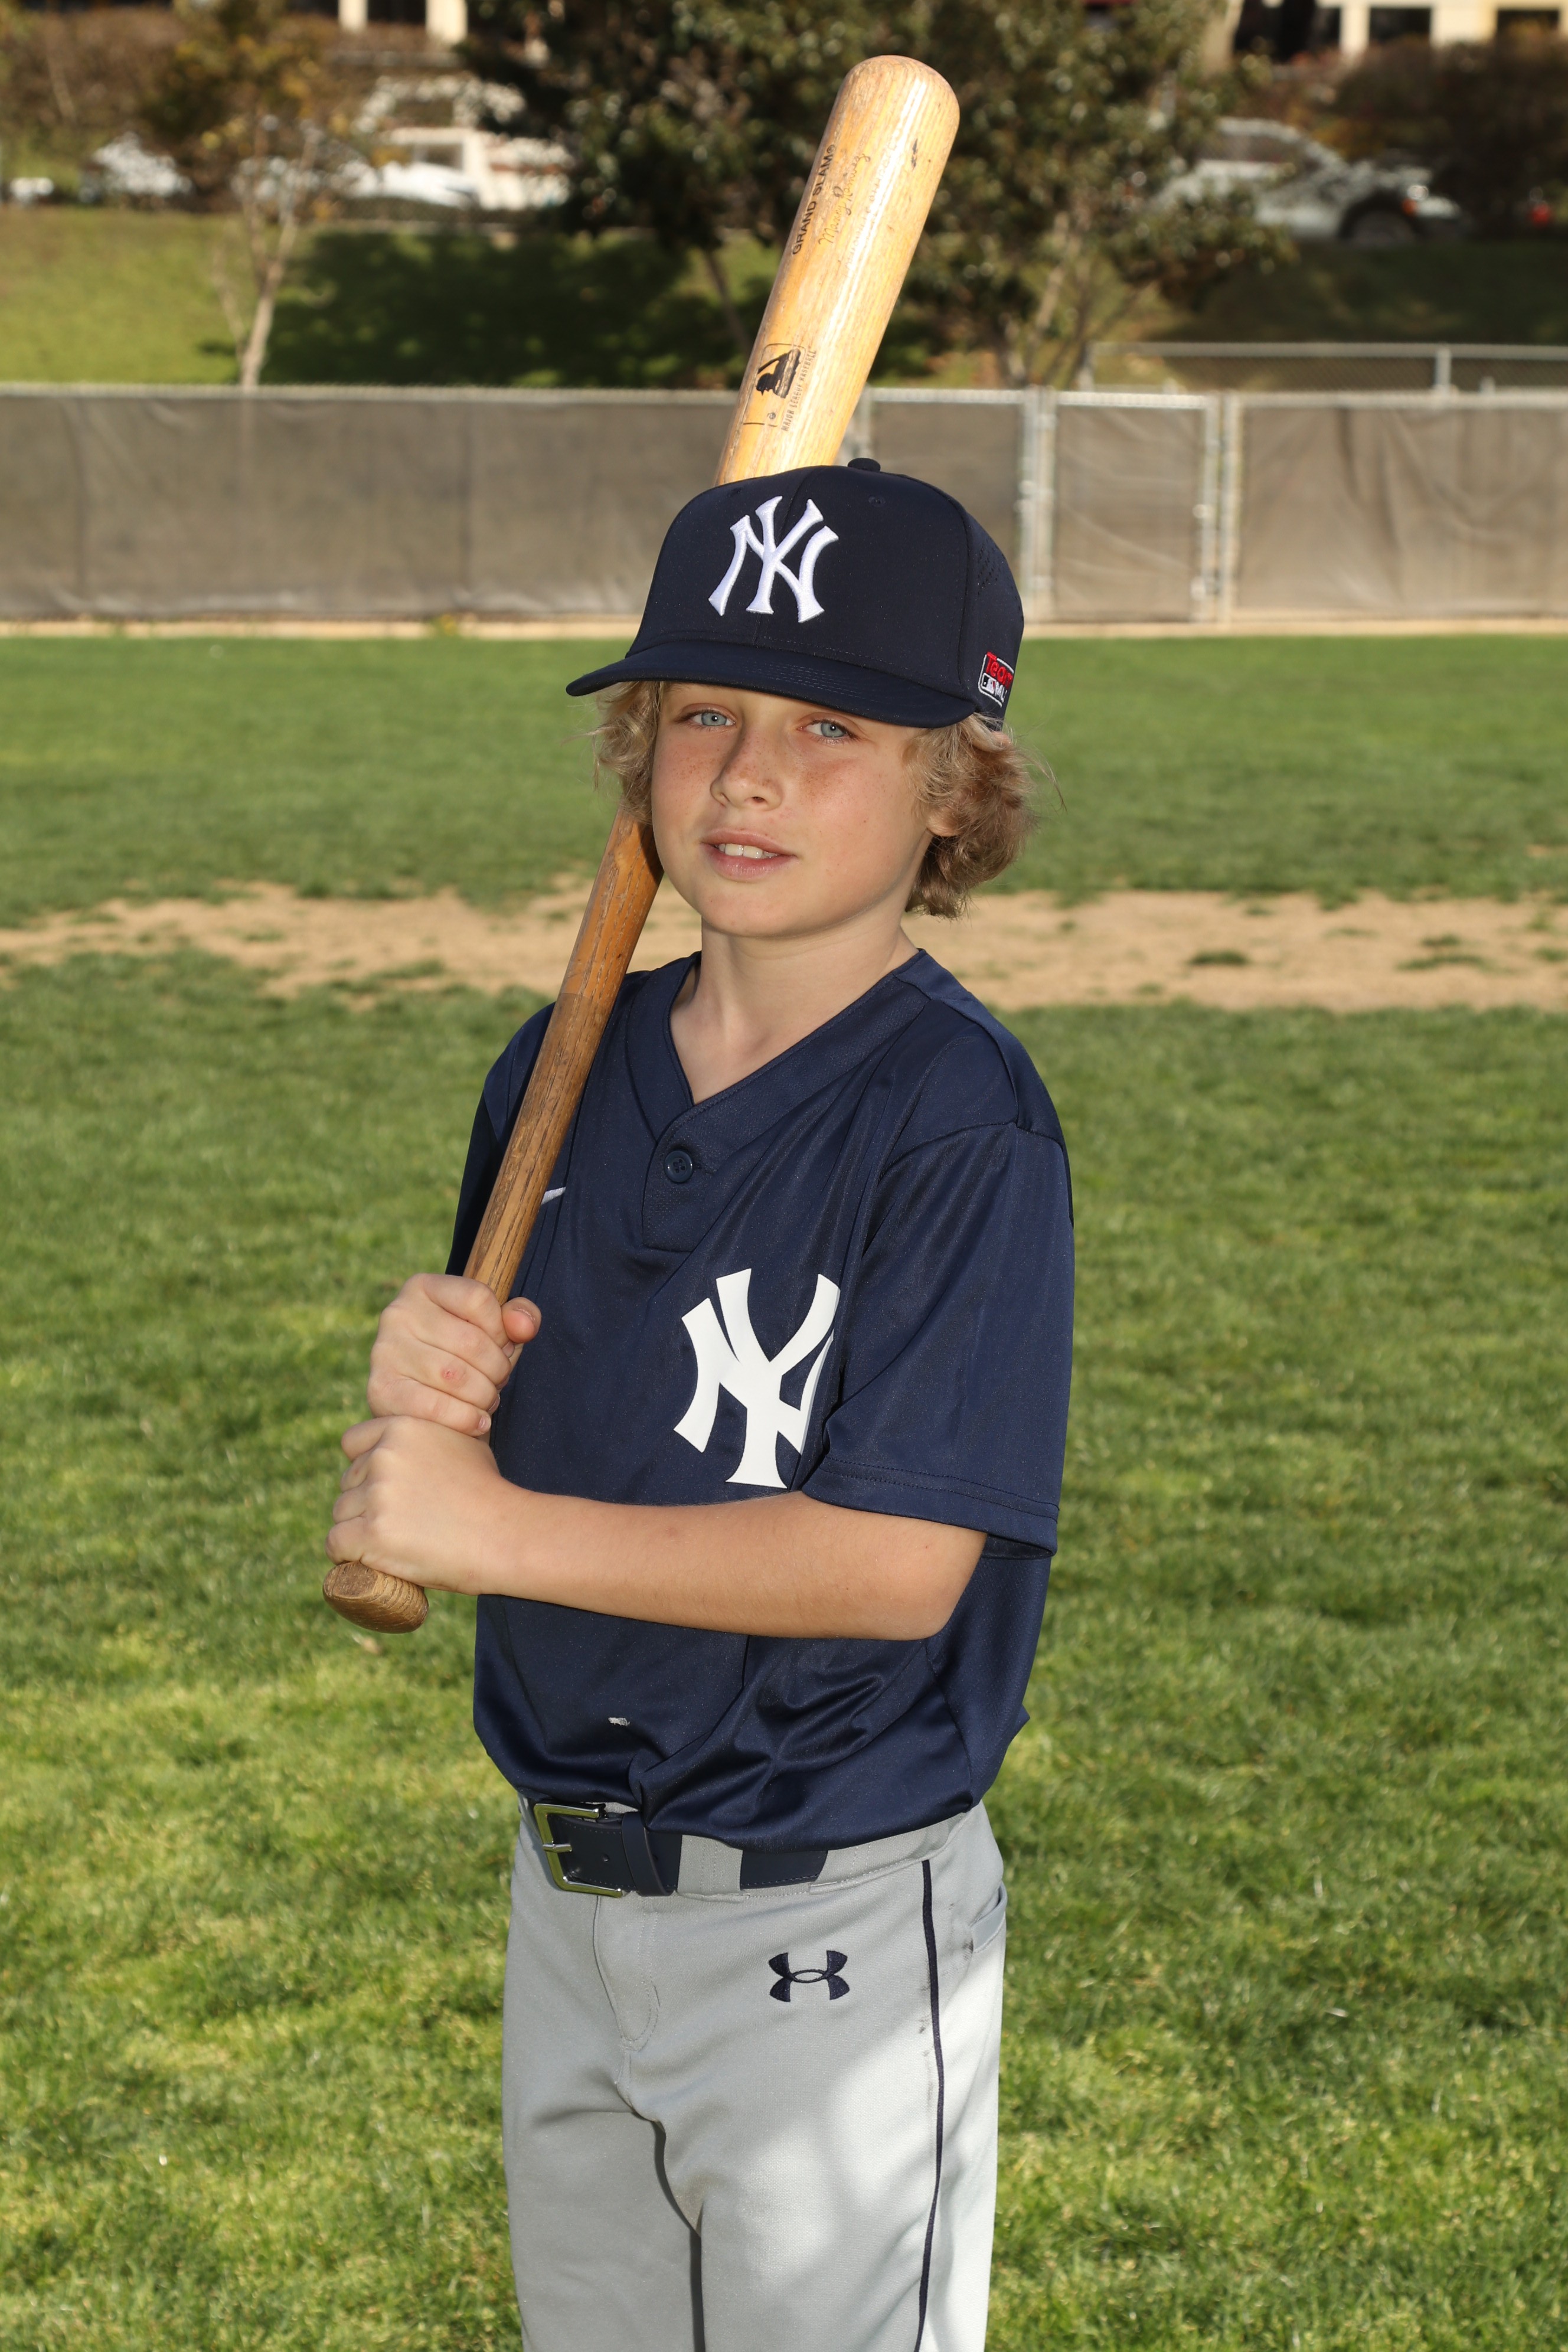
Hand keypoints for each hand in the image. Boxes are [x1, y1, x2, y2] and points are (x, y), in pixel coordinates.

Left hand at [327, 1415, 520, 1594]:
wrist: (506, 1534)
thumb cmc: (488, 1493)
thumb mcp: (461, 1443)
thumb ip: (427, 1437)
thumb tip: (407, 1445)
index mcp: (402, 1428)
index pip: (352, 1443)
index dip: (364, 1468)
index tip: (381, 1489)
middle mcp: (384, 1456)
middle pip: (348, 1482)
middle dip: (363, 1502)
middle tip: (398, 1523)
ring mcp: (377, 1494)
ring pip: (341, 1513)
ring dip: (357, 1530)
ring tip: (393, 1543)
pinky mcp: (372, 1533)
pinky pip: (336, 1544)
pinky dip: (346, 1556)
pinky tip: (366, 1560)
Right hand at [365, 1273, 539, 1437]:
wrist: (420, 1402)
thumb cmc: (462, 1357)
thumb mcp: (493, 1329)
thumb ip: (519, 1317)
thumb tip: (524, 1326)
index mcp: (423, 1287)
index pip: (478, 1298)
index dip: (502, 1329)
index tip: (503, 1346)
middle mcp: (397, 1313)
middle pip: (470, 1341)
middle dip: (498, 1368)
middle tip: (499, 1381)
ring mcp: (384, 1351)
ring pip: (455, 1376)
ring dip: (484, 1395)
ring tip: (487, 1400)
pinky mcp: (381, 1389)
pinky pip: (435, 1407)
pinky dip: (466, 1418)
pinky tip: (477, 1421)